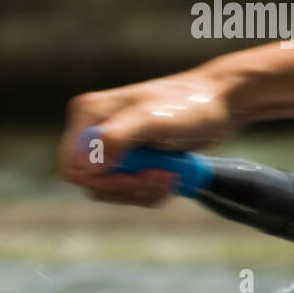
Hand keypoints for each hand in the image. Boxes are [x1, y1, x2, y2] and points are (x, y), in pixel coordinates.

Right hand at [59, 70, 236, 205]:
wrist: (221, 103)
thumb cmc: (190, 105)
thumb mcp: (152, 121)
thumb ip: (114, 140)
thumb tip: (83, 166)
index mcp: (88, 114)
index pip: (72, 167)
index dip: (101, 181)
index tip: (135, 178)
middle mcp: (93, 129)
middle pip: (92, 182)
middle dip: (128, 186)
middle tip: (162, 175)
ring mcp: (110, 144)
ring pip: (111, 189)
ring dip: (142, 189)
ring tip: (171, 174)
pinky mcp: (127, 157)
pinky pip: (127, 188)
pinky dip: (150, 189)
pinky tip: (171, 174)